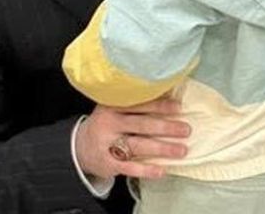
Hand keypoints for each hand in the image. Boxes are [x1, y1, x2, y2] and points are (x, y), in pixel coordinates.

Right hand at [75, 97, 189, 179]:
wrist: (78, 147)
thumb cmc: (107, 124)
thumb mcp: (114, 108)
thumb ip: (136, 103)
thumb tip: (169, 93)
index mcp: (112, 106)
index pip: (139, 104)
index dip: (160, 106)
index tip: (179, 108)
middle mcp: (109, 124)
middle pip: (141, 125)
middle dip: (166, 128)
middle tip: (186, 130)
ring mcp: (107, 144)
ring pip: (138, 146)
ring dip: (162, 148)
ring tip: (182, 150)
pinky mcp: (108, 163)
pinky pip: (130, 167)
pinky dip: (147, 169)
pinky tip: (162, 170)